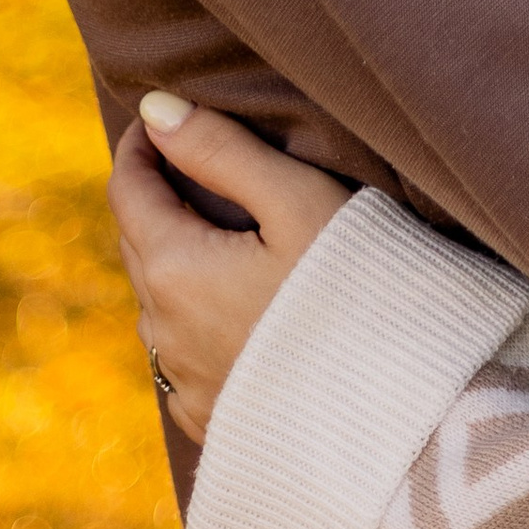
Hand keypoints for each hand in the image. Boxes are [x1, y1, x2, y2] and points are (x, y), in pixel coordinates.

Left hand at [107, 93, 352, 444]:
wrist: (399, 414)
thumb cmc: (359, 290)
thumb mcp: (297, 200)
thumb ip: (223, 151)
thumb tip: (155, 107)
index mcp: (174, 270)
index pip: (130, 191)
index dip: (141, 145)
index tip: (159, 117)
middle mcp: (163, 332)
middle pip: (139, 245)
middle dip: (157, 199)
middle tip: (191, 162)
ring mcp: (185, 384)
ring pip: (160, 304)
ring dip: (177, 262)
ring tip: (223, 234)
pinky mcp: (213, 422)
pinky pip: (183, 358)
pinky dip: (196, 321)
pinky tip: (236, 312)